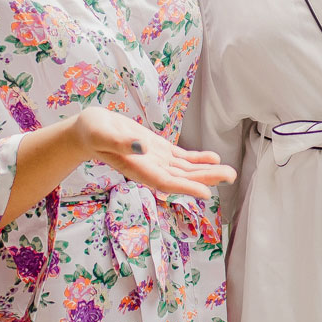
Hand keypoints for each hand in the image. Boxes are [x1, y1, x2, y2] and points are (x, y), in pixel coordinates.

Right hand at [70, 106, 235, 200]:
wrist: (90, 129)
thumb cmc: (92, 131)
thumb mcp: (102, 133)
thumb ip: (120, 142)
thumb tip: (141, 147)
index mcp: (137, 168)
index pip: (165, 182)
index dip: (186, 187)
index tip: (207, 192)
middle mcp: (150, 168)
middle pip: (182, 178)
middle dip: (206, 178)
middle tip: (231, 175)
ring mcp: (156, 160)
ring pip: (185, 169)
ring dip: (207, 170)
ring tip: (229, 171)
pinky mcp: (158, 150)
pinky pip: (181, 158)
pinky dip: (198, 159)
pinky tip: (213, 158)